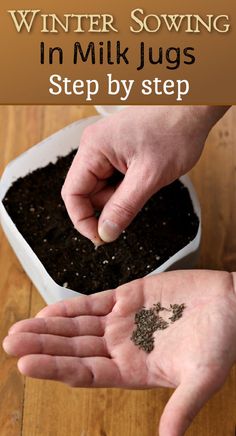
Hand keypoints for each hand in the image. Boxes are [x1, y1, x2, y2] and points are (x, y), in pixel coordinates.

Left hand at [3, 270, 235, 434]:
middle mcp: (123, 347)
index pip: (85, 373)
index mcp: (135, 371)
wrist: (232, 304)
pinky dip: (72, 306)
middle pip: (74, 349)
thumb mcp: (204, 377)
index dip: (55, 369)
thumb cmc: (223, 341)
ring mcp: (124, 321)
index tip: (26, 365)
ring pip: (78, 325)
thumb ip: (182, 407)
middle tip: (11, 342)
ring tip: (21, 327)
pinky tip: (50, 309)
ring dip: (50, 326)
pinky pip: (94, 302)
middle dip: (43, 345)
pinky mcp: (130, 297)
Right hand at [61, 106, 227, 243]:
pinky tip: (145, 178)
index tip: (100, 237)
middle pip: (88, 192)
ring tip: (145, 183)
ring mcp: (107, 149)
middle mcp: (95, 147)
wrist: (193, 109)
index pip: (72, 192)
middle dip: (109, 206)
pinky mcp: (118, 152)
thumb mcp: (149, 176)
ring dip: (122, 196)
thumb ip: (124, 207)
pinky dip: (128, 188)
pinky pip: (115, 180)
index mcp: (94, 148)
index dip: (82, 219)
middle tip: (134, 204)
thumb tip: (106, 231)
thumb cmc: (174, 130)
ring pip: (103, 188)